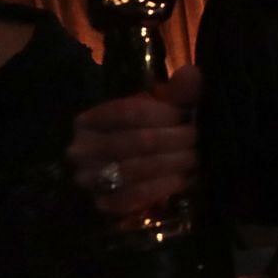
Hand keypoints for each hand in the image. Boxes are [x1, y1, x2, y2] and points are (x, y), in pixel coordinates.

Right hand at [66, 64, 202, 216]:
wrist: (135, 176)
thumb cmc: (148, 134)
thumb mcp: (160, 110)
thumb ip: (178, 92)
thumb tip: (191, 73)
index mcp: (89, 120)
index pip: (128, 112)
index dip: (163, 113)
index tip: (184, 116)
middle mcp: (81, 149)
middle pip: (137, 141)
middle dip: (175, 139)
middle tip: (195, 139)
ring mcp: (89, 179)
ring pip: (136, 169)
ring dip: (173, 162)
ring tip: (193, 157)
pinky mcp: (103, 204)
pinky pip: (134, 196)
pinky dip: (164, 187)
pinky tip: (182, 179)